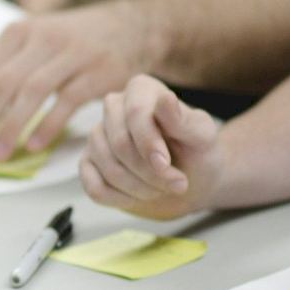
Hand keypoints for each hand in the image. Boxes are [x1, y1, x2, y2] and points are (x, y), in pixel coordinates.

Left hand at [0, 0, 158, 162]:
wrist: (131, 26)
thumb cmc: (70, 45)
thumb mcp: (33, 43)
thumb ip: (4, 71)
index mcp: (15, 34)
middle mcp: (40, 39)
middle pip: (0, 86)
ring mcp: (70, 53)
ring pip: (30, 93)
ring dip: (9, 128)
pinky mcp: (98, 70)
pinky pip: (66, 101)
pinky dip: (47, 125)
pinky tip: (32, 146)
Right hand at [80, 75, 221, 219]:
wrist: (191, 179)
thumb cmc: (197, 152)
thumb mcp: (202, 136)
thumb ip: (185, 120)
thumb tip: (165, 99)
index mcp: (141, 90)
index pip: (135, 113)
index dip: (149, 142)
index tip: (166, 164)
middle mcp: (113, 108)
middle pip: (119, 143)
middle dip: (150, 171)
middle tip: (177, 184)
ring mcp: (96, 136)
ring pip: (108, 168)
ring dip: (140, 187)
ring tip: (162, 188)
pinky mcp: (87, 163)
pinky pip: (94, 187)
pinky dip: (121, 199)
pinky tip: (140, 195)